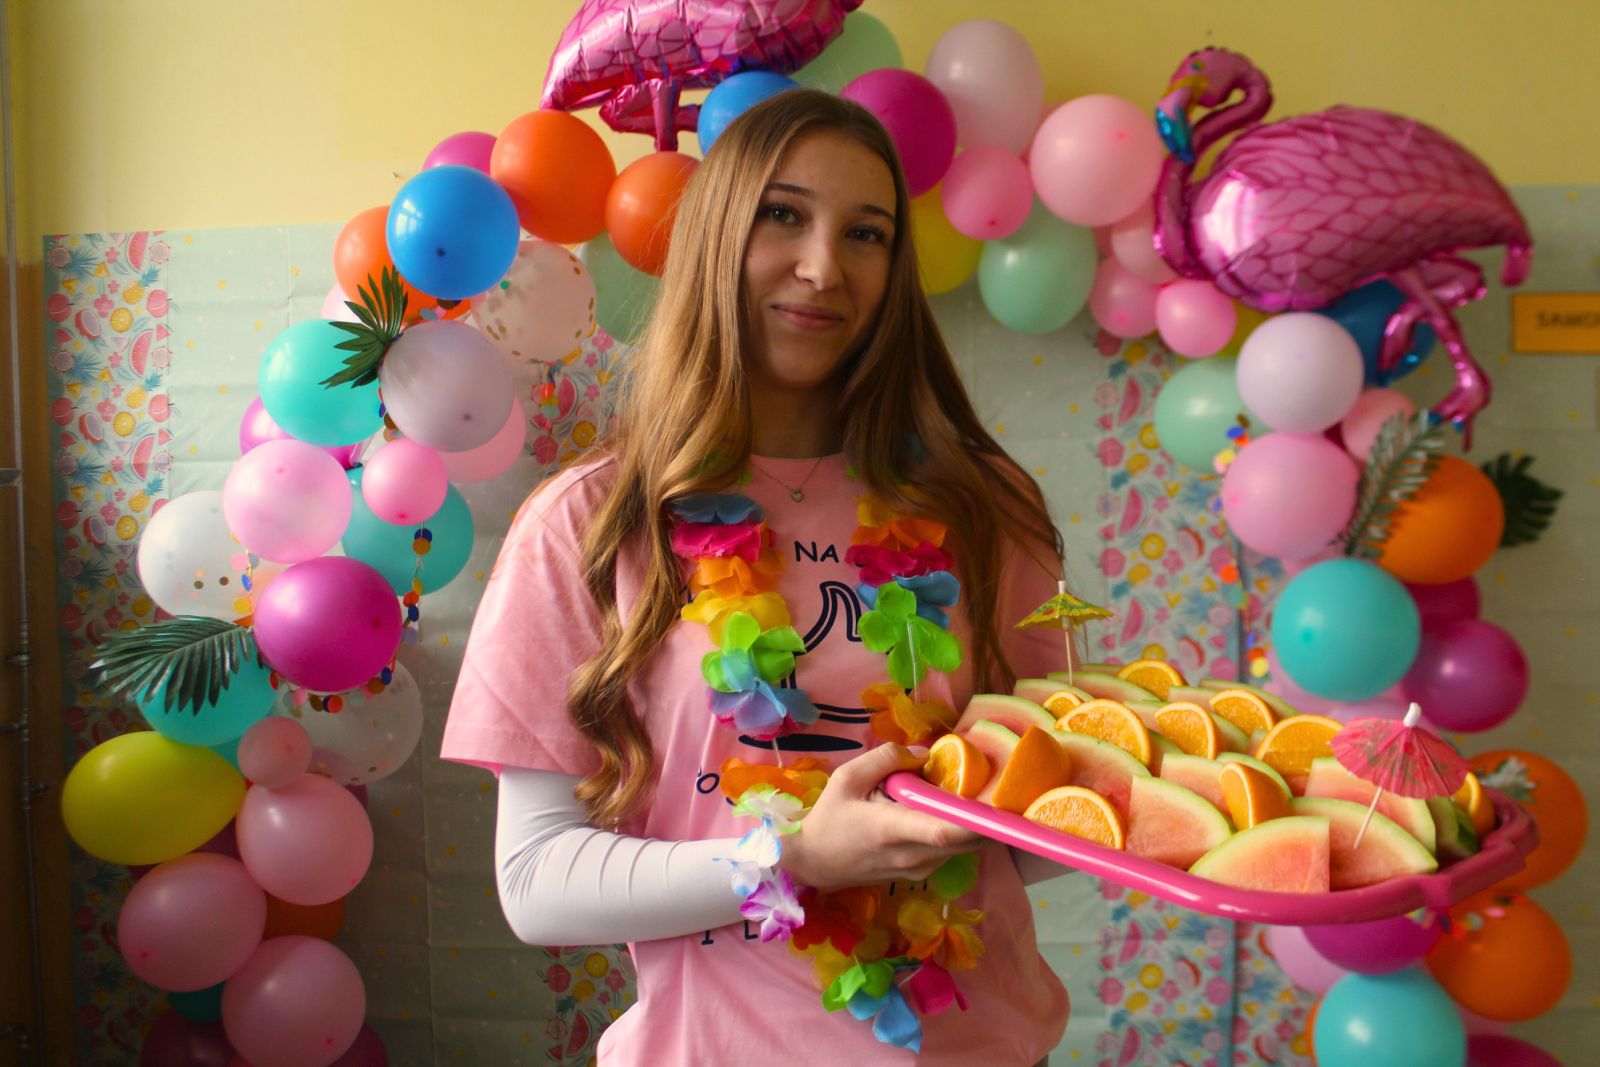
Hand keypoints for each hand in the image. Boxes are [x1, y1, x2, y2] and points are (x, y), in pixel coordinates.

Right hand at [777, 743, 982, 891]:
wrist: (813, 863)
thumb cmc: (829, 818)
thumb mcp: (848, 777)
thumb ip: (886, 758)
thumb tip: (925, 754)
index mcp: (893, 829)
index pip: (943, 831)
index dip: (976, 820)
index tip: (1000, 801)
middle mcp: (912, 856)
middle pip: (966, 840)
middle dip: (986, 816)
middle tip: (998, 788)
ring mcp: (919, 870)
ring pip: (963, 847)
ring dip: (973, 823)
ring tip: (971, 796)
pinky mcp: (921, 875)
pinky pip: (952, 851)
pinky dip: (959, 832)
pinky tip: (948, 812)